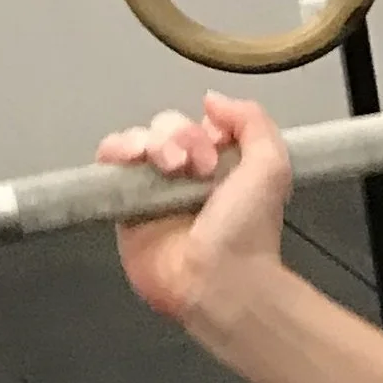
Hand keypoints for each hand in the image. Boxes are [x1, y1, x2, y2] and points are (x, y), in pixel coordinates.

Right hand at [97, 93, 291, 328]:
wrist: (221, 283)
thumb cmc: (248, 234)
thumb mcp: (272, 168)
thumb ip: (254, 124)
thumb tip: (215, 100)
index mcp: (223, 170)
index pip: (200, 126)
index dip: (202, 127)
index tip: (214, 145)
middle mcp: (187, 179)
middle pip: (166, 128)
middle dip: (177, 134)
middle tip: (193, 164)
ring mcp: (154, 191)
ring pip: (137, 140)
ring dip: (149, 140)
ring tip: (166, 164)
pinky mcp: (125, 206)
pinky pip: (110, 162)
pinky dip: (116, 149)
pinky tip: (132, 157)